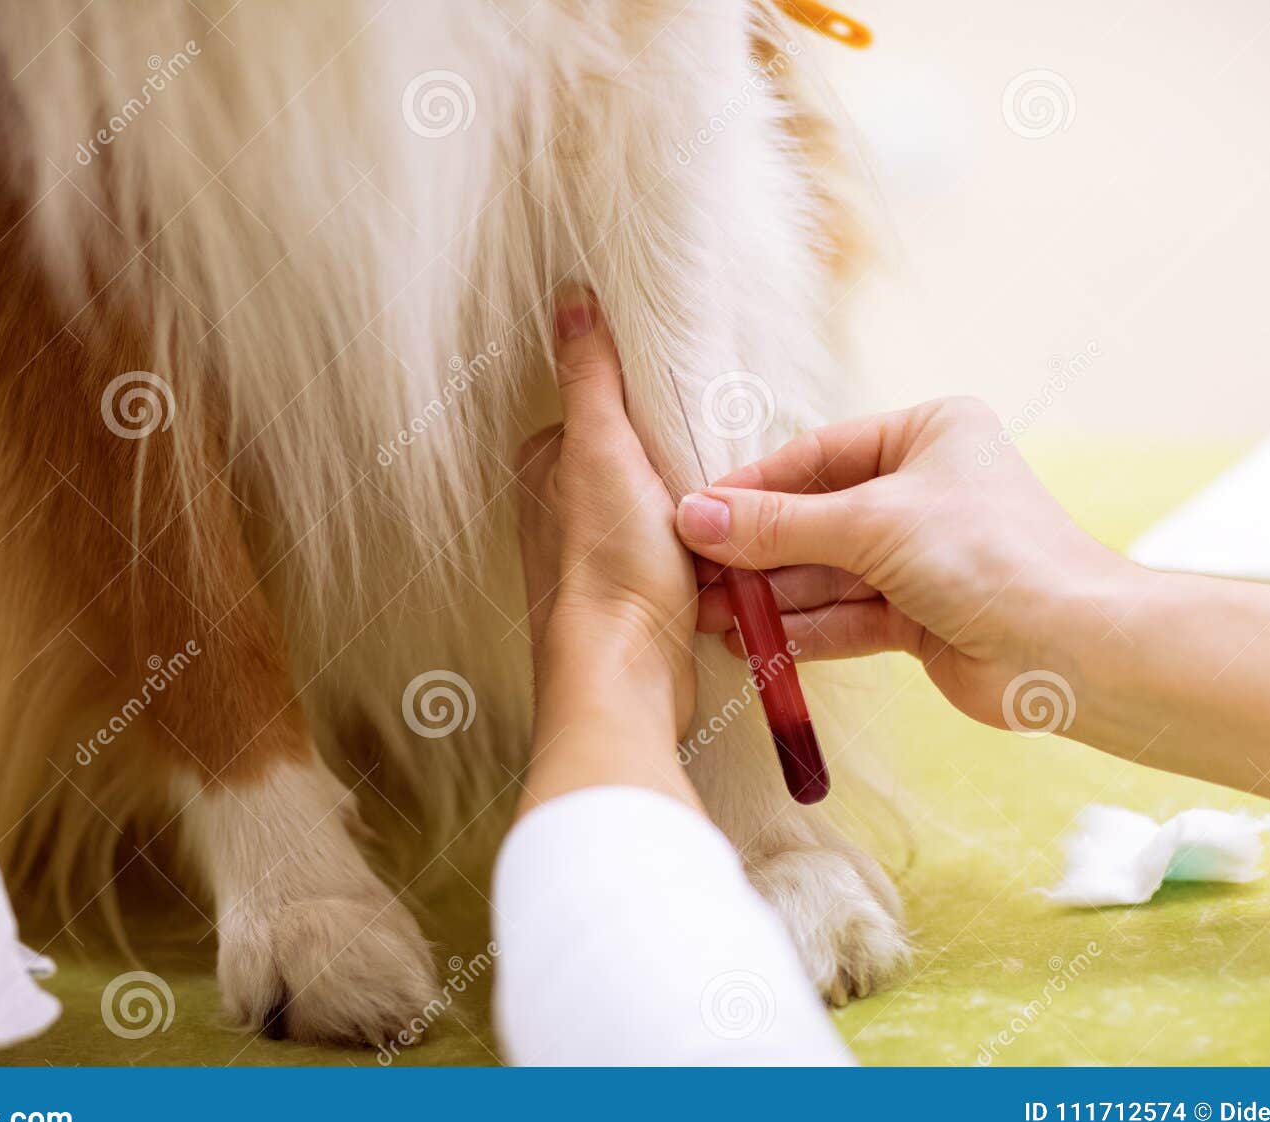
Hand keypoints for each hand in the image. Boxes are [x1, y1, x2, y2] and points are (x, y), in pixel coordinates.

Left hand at [515, 288, 697, 736]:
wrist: (626, 674)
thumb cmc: (607, 567)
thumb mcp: (601, 449)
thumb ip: (590, 376)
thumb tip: (571, 299)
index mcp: (545, 466)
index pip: (605, 404)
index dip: (648, 401)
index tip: (686, 403)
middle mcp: (561, 509)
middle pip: (638, 454)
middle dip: (678, 454)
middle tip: (715, 459)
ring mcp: (599, 553)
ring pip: (663, 503)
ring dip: (697, 502)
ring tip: (724, 506)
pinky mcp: (636, 593)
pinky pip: (679, 549)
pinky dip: (702, 545)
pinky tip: (723, 550)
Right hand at [677, 397, 1126, 731]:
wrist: (1072, 650)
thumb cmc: (989, 555)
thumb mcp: (871, 523)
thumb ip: (778, 525)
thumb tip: (694, 516)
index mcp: (926, 435)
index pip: (815, 457)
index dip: (751, 490)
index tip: (691, 516)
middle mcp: (923, 489)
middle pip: (815, 518)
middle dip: (754, 551)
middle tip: (689, 574)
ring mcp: (921, 555)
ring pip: (826, 571)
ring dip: (770, 595)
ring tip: (706, 614)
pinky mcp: (919, 616)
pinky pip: (845, 615)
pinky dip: (801, 628)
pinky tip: (751, 641)